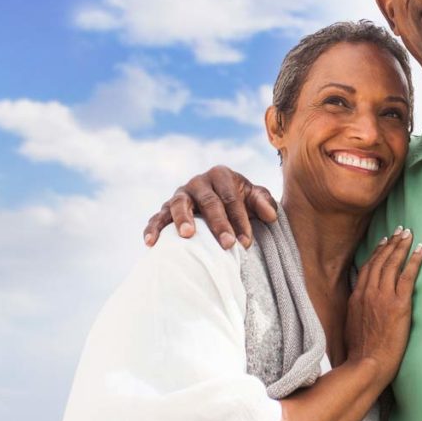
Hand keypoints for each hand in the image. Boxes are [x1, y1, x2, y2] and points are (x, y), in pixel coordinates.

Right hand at [142, 166, 277, 248]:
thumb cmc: (240, 202)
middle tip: (228, 245)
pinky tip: (151, 243)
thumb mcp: (255, 198)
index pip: (231, 198)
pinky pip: (157, 217)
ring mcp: (180, 195)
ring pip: (178, 204)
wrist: (219, 204)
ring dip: (182, 219)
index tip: (246, 243)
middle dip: (219, 224)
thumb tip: (270, 215)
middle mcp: (198, 182)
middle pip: (208, 202)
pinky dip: (153, 228)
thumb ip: (264, 202)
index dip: (240, 220)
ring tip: (187, 235)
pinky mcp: (166, 209)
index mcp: (221, 175)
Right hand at [345, 227, 421, 385]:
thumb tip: (360, 302)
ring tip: (409, 234)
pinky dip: (414, 261)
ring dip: (401, 246)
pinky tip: (420, 250)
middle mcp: (368, 293)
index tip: (383, 241)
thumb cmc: (361, 351)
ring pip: (392, 264)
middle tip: (399, 230)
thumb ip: (357, 309)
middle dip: (390, 243)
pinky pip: (408, 276)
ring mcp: (383, 297)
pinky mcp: (399, 304)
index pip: (367, 267)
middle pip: (380, 261)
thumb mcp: (352, 325)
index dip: (376, 252)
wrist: (367, 364)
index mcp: (356, 297)